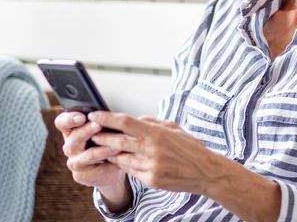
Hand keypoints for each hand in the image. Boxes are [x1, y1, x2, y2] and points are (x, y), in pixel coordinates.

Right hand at [53, 111, 124, 189]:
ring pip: (89, 155)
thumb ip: (101, 122)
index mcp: (71, 131)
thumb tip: (108, 114)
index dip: (69, 119)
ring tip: (117, 145)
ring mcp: (74, 162)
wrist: (109, 168)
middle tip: (100, 125)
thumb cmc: (105, 143)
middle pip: (74, 138)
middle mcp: (69, 146)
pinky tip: (121, 161)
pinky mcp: (81, 176)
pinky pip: (98, 170)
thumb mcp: (102, 129)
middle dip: (88, 131)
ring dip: (104, 150)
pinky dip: (112, 164)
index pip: (62, 122)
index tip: (81, 117)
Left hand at [88, 112, 222, 194]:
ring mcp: (150, 166)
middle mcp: (151, 150)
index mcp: (156, 133)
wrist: (205, 172)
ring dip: (109, 152)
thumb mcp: (173, 127)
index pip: (125, 122)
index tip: (95, 115)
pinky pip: (130, 171)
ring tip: (101, 146)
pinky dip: (123, 164)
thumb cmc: (190, 148)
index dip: (107, 118)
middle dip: (101, 136)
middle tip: (91, 132)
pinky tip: (118, 159)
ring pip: (121, 158)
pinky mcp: (151, 180)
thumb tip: (134, 119)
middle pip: (117, 141)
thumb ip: (152, 123)